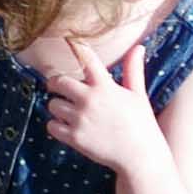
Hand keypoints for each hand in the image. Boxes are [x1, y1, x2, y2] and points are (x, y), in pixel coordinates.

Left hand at [41, 36, 161, 171]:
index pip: (87, 60)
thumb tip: (138, 47)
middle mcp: (90, 100)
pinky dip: (55, 125)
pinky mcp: (74, 137)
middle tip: (57, 86)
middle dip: (55, 83)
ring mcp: (80, 119)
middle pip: (58, 82)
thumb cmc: (141, 123)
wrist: (140, 156)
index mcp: (106, 87)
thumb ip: (133, 70)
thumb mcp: (138, 94)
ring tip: (68, 111)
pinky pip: (51, 125)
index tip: (66, 38)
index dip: (76, 47)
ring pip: (52, 105)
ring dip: (57, 107)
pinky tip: (66, 126)